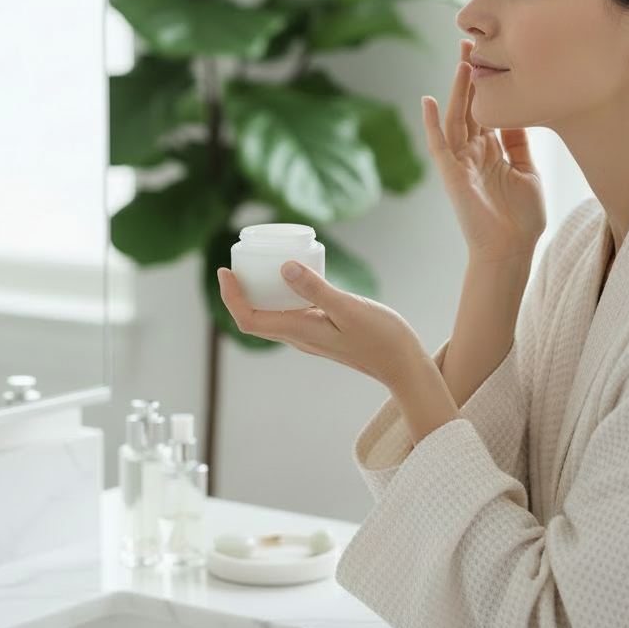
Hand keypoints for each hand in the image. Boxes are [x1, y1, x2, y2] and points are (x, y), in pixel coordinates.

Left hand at [217, 263, 427, 390]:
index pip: (249, 320)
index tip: (224, 272)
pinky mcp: (323, 332)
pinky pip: (292, 313)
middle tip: (239, 263)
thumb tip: (283, 268)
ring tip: (261, 266)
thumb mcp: (348, 308)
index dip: (230, 297)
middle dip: (241, 292)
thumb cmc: (380, 338)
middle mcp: (300, 337)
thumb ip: (316, 289)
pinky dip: (284, 295)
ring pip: (274, 316)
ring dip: (260, 294)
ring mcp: (311, 336)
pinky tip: (295, 277)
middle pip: (256, 317)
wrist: (403, 364)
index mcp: (299, 332)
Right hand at [423, 39, 545, 262]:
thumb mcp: (528, 173)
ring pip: (456, 118)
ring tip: (461, 59)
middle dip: (470, 75)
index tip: (493, 55)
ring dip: (457, 89)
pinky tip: (428, 101)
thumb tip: (519, 115)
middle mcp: (474, 154)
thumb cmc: (522, 221)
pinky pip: (439, 145)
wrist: (512, 253)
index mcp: (492, 152)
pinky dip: (432, 124)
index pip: (487, 110)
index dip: (488, 84)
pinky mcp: (452, 176)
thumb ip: (520, 145)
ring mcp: (461, 164)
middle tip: (471, 43)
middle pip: (469, 106)